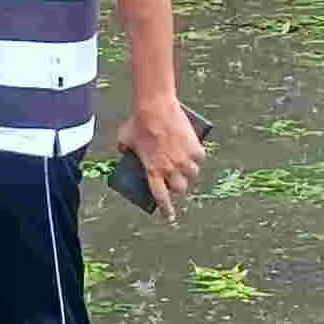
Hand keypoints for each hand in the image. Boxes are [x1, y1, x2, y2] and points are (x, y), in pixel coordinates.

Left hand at [114, 98, 203, 217]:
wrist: (155, 107)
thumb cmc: (137, 123)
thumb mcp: (125, 139)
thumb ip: (125, 149)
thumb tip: (123, 151)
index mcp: (153, 170)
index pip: (160, 197)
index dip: (166, 209)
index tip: (169, 217)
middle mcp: (170, 169)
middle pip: (180, 188)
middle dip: (178, 187)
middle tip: (176, 180)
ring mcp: (184, 159)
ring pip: (193, 174)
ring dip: (189, 172)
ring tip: (184, 164)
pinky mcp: (195, 147)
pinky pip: (200, 158)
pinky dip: (197, 156)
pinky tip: (192, 150)